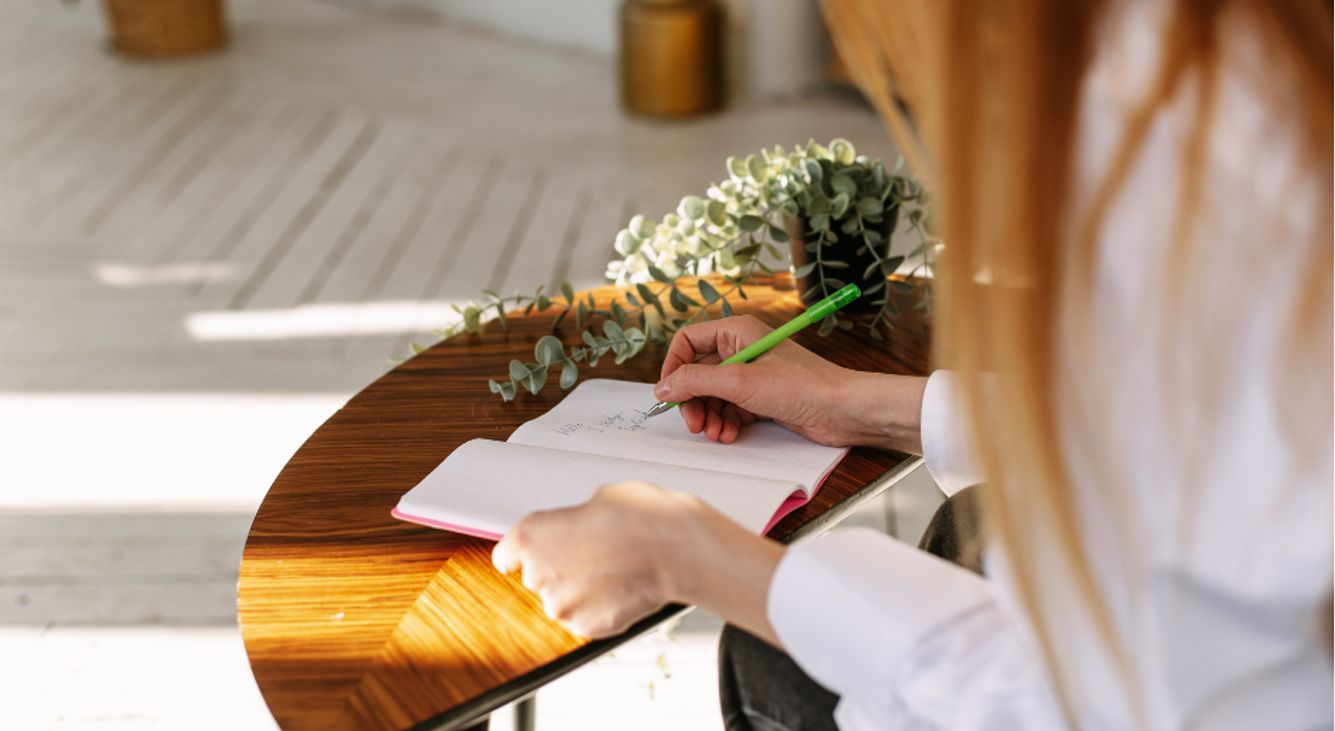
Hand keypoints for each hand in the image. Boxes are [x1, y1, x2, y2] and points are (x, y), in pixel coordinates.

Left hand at [492, 480, 782, 642]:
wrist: (677, 550)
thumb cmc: (643, 518)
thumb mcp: (602, 497)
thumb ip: (579, 516)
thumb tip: (585, 521)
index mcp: (532, 535)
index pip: (506, 554)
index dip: (522, 553)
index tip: (529, 555)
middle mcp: (539, 573)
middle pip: (539, 575)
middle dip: (562, 566)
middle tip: (595, 552)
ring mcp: (562, 605)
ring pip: (564, 599)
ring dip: (582, 589)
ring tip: (615, 570)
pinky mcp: (587, 627)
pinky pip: (588, 617)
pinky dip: (601, 608)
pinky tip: (623, 587)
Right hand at [655, 315, 927, 451]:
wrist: (843, 410)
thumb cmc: (802, 386)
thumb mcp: (740, 381)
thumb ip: (696, 381)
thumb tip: (663, 387)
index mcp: (737, 332)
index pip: (688, 341)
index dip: (674, 367)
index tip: (668, 393)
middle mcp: (742, 350)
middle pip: (698, 373)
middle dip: (693, 400)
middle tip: (695, 424)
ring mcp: (752, 376)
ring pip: (713, 395)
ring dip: (709, 416)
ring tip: (716, 434)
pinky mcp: (761, 399)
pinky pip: (730, 410)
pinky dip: (725, 424)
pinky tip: (730, 435)